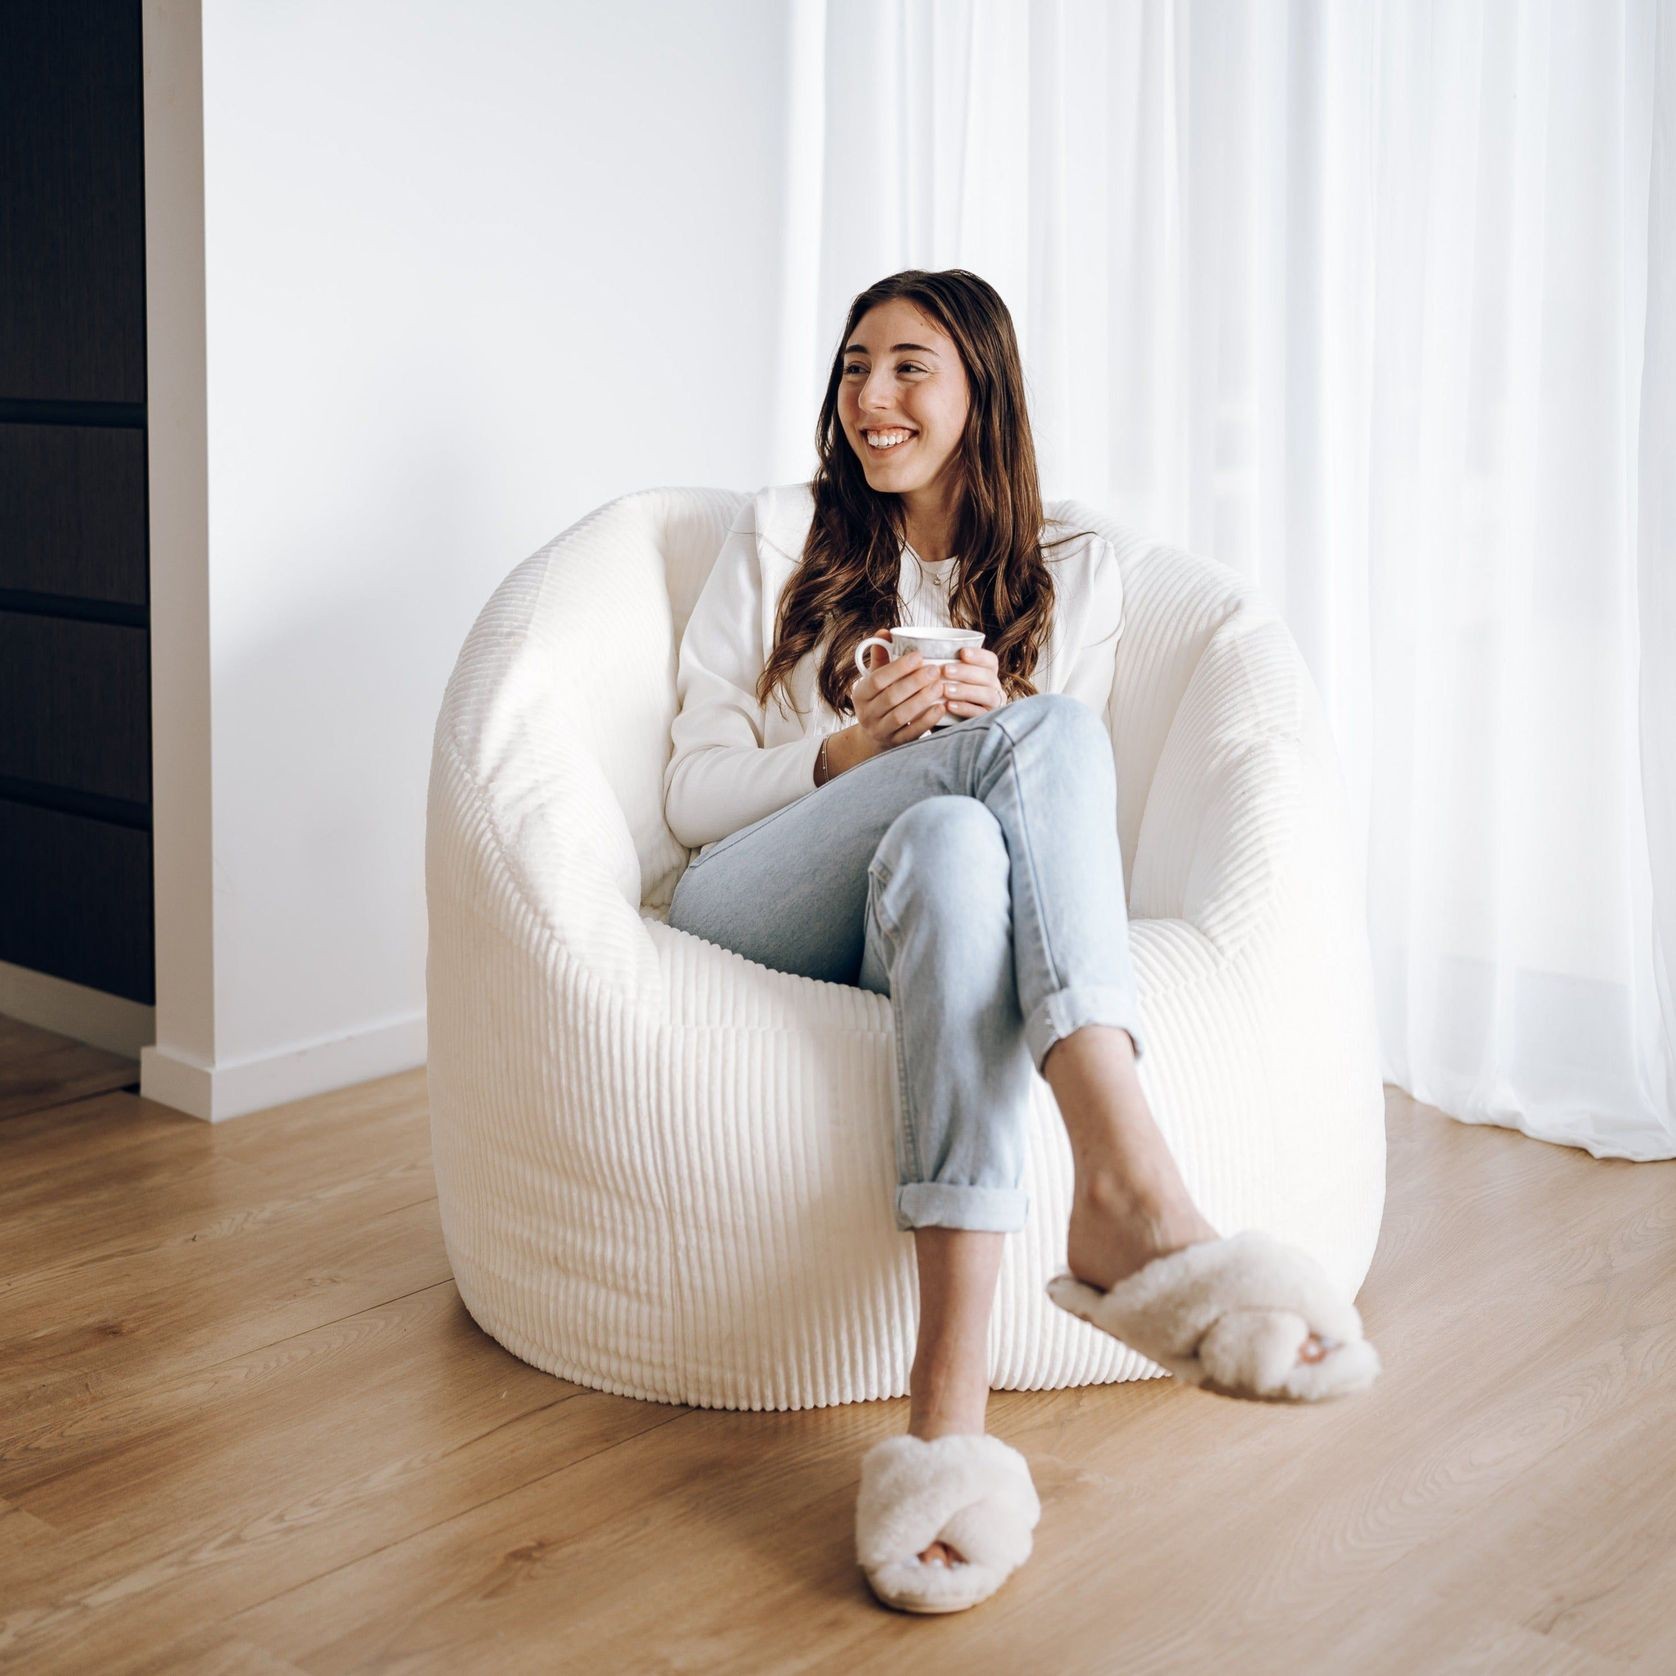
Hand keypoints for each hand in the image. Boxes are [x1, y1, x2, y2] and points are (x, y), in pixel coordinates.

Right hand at [851, 631, 953, 747]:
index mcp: (861, 694)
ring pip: (901, 715)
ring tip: (940, 686)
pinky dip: (927, 721)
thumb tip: (885, 632)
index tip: (919, 655)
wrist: (874, 737)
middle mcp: (867, 714)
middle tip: (935, 670)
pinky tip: (941, 708)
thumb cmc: (880, 699)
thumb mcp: (876, 679)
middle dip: (914, 682)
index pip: (878, 679)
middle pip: (891, 697)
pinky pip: (911, 733)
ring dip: (922, 700)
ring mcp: (880, 731)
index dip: (898, 667)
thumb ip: (881, 656)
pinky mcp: (896, 744)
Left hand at [938, 645, 1003, 717]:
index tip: (962, 652)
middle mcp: (994, 688)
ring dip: (965, 690)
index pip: (990, 660)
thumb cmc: (942, 696)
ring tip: (945, 689)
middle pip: (987, 676)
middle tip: (945, 670)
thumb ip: (942, 667)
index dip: (979, 655)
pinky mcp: (986, 721)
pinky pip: (979, 713)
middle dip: (966, 671)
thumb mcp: (943, 680)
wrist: (941, 724)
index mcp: (987, 673)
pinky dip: (964, 708)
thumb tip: (924, 651)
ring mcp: (993, 705)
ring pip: (986, 694)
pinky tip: (949, 706)